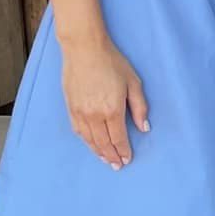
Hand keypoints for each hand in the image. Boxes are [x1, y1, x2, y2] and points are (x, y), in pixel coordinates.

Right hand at [60, 36, 148, 168]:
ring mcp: (80, 112)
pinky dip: (85, 141)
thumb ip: (140, 107)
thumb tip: (144, 127)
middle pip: (103, 142)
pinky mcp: (70, 107)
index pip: (118, 138)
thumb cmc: (112, 63)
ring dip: (98, 151)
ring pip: (89, 139)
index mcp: (112, 109)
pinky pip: (78, 130)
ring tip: (105, 160)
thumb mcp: (133, 83)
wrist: (84, 49)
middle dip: (111, 156)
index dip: (123, 151)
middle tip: (117, 166)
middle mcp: (94, 114)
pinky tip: (91, 144)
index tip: (127, 160)